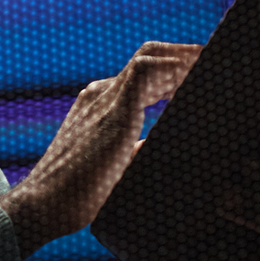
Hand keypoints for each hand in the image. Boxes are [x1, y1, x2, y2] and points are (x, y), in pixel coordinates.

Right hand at [0, 42, 200, 256]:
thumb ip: (134, 151)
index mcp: (99, 106)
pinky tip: (196, 74)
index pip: (142, 75)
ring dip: (185, 56)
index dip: (174, 71)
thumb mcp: (113, 166)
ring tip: (214, 62)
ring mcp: (103, 99)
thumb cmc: (75, 195)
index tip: (201, 76)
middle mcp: (100, 95)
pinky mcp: (113, 111)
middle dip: (184, 55)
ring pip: (150, 56)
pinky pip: (147, 71)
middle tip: (215, 62)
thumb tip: (154, 145)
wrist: (43, 205)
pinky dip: (174, 67)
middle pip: (148, 56)